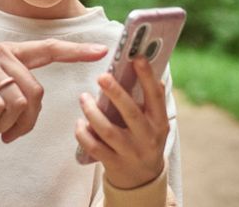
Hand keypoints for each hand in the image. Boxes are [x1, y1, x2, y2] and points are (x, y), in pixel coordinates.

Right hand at [0, 39, 107, 142]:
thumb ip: (6, 83)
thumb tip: (28, 105)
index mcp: (3, 51)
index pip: (46, 48)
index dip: (75, 50)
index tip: (100, 51)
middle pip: (35, 94)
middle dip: (24, 122)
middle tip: (5, 131)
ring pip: (17, 104)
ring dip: (2, 124)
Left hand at [75, 57, 169, 188]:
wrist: (143, 180)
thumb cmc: (145, 140)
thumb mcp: (154, 122)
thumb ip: (147, 99)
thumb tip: (137, 63)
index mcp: (159, 123)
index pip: (156, 97)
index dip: (148, 77)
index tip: (137, 58)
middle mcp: (148, 138)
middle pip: (131, 113)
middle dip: (116, 93)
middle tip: (102, 76)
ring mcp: (131, 153)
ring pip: (109, 131)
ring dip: (93, 112)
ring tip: (83, 97)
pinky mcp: (114, 164)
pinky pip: (95, 148)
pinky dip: (84, 134)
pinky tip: (79, 122)